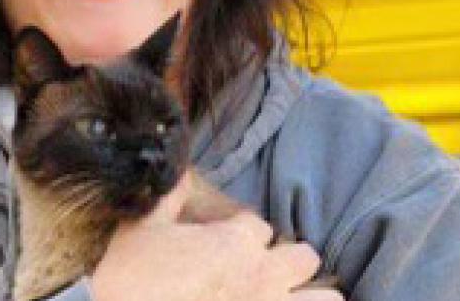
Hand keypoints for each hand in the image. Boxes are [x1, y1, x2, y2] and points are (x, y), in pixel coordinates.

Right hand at [88, 175, 342, 300]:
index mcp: (234, 243)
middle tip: (263, 271)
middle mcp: (265, 276)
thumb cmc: (133, 285)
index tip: (222, 244)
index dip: (241, 233)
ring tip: (288, 298)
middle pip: (304, 256)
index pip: (258, 225)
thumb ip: (167, 198)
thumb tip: (179, 170)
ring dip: (312, 296)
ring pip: (327, 299)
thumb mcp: (138, 231)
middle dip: (290, 260)